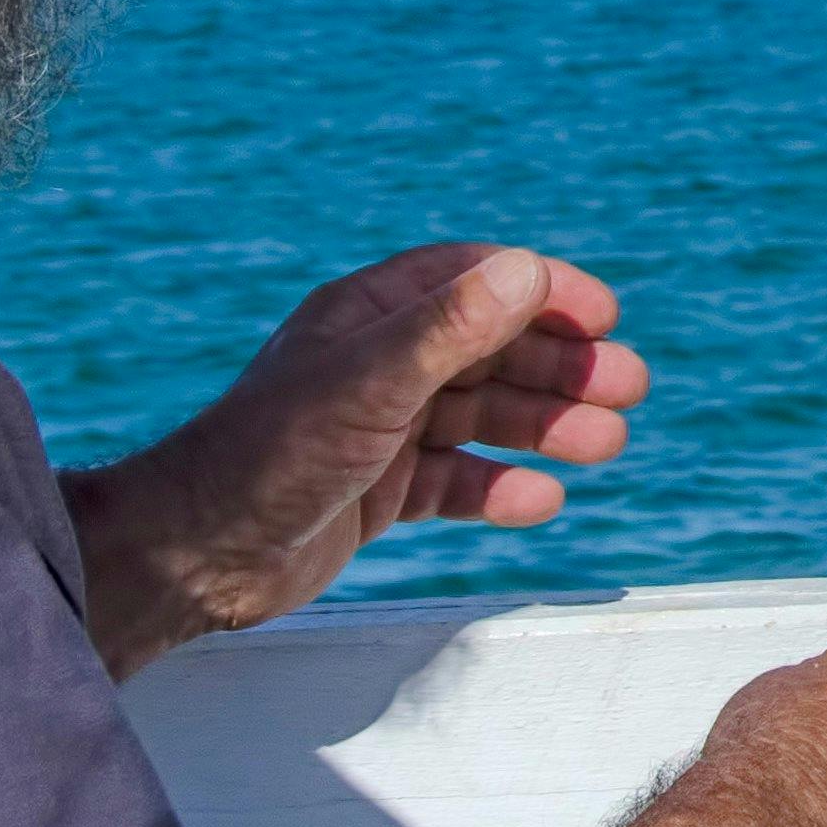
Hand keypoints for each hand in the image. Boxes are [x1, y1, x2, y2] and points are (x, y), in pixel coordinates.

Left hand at [64, 244, 646, 677]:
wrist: (198, 555)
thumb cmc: (271, 455)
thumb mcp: (369, 383)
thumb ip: (450, 329)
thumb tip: (528, 272)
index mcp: (370, 317)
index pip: (473, 282)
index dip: (544, 294)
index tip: (605, 317)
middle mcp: (378, 364)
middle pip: (490, 351)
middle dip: (560, 368)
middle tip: (628, 389)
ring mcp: (378, 429)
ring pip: (481, 417)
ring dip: (546, 427)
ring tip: (608, 445)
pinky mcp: (375, 492)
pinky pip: (454, 481)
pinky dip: (499, 488)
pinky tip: (542, 501)